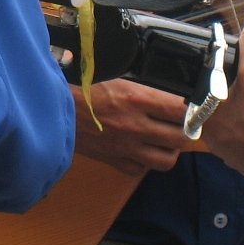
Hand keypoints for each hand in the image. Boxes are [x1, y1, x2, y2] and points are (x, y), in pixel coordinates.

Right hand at [71, 78, 190, 175]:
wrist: (51, 107)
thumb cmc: (80, 85)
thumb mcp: (114, 74)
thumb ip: (141, 83)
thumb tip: (166, 86)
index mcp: (136, 98)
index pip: (181, 110)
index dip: (192, 108)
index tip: (192, 106)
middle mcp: (136, 126)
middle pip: (181, 137)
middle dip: (187, 130)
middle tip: (183, 123)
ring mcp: (126, 147)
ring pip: (167, 159)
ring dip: (170, 149)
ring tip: (166, 138)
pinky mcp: (114, 160)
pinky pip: (141, 170)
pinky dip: (145, 162)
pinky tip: (141, 149)